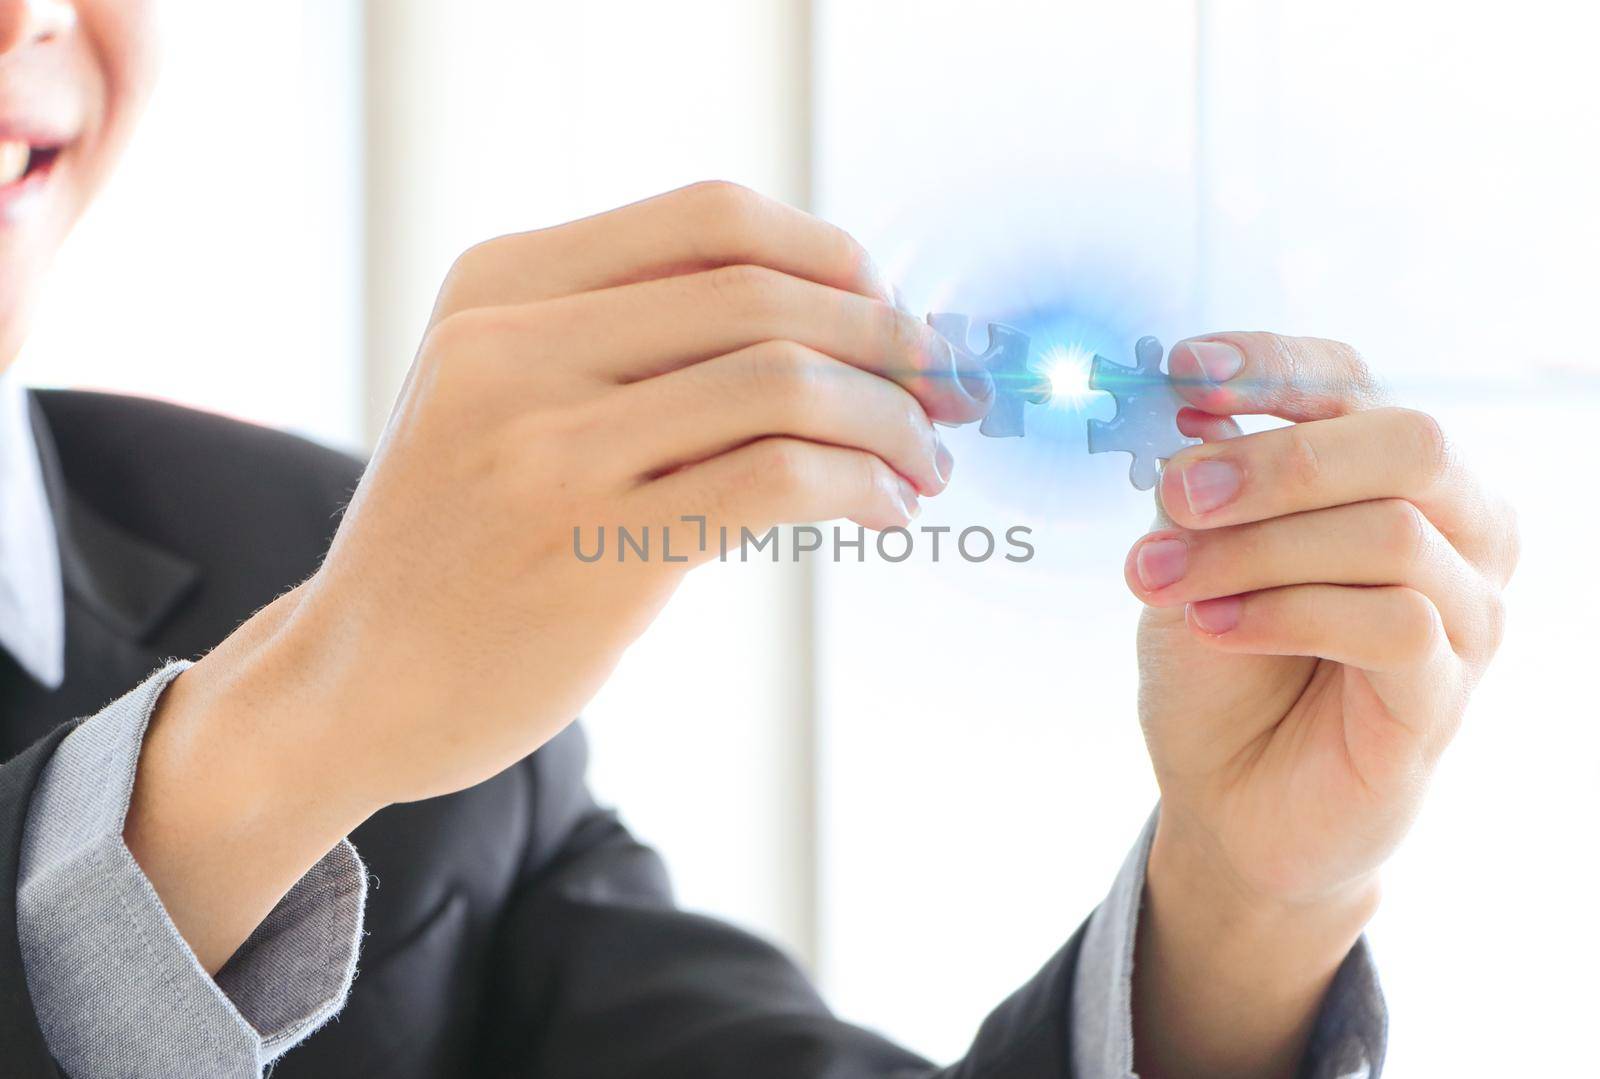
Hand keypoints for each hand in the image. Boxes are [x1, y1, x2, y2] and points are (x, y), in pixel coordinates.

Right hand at [124, 182, 992, 969]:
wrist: (355, 681)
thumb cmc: (455, 538)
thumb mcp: (497, 393)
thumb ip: (623, 337)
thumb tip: (824, 317)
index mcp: (498, 285)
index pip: (712, 217)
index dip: (830, 254)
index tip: (887, 308)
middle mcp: (516, 348)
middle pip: (764, 293)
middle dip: (885, 336)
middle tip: (942, 388)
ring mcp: (552, 449)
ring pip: (785, 382)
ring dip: (889, 419)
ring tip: (927, 462)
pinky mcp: (598, 551)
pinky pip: (778, 480)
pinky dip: (862, 485)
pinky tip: (886, 510)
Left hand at [1123, 332, 1517, 1076]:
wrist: (1226, 795)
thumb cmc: (1219, 661)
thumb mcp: (1194, 552)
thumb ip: (1201, 481)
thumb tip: (1187, 410)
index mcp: (1390, 473)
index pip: (1353, 378)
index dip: (1270, 367)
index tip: (1183, 375)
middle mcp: (1457, 527)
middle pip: (1408, 441)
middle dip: (1279, 461)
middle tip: (1176, 497)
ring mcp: (1466, 612)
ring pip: (1390, 534)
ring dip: (1254, 552)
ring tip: (1162, 580)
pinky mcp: (1445, 693)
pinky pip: (1392, 623)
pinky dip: (1286, 614)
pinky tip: (1212, 626)